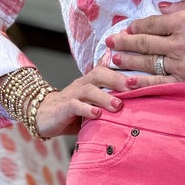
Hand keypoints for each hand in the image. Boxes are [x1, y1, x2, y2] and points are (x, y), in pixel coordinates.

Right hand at [35, 65, 161, 136]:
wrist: (43, 115)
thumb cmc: (73, 109)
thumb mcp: (94, 101)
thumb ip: (109, 94)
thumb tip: (129, 88)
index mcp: (91, 81)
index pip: (107, 69)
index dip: (122, 70)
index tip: (141, 77)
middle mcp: (82, 84)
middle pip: (99, 74)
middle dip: (117, 80)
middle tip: (133, 87)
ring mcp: (72, 95)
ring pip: (89, 90)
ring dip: (104, 97)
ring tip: (118, 105)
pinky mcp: (63, 108)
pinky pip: (75, 105)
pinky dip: (87, 110)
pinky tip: (97, 115)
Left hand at [106, 0, 184, 84]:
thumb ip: (182, 7)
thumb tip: (161, 11)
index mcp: (182, 21)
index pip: (151, 24)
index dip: (135, 27)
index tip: (124, 29)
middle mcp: (178, 42)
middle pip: (144, 43)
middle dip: (124, 44)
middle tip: (108, 44)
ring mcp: (182, 64)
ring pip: (148, 63)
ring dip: (128, 63)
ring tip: (112, 62)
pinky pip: (161, 84)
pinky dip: (143, 84)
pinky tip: (129, 85)